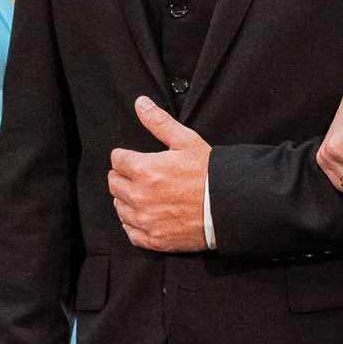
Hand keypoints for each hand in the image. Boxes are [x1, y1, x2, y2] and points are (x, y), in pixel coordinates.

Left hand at [110, 97, 210, 250]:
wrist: (229, 206)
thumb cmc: (209, 172)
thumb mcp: (186, 141)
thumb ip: (158, 122)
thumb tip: (140, 103)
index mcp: (144, 170)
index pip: (117, 160)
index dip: (125, 157)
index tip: (133, 158)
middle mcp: (139, 197)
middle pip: (114, 184)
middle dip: (123, 177)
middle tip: (139, 175)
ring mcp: (145, 220)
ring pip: (119, 207)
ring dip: (126, 199)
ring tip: (144, 194)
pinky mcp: (154, 239)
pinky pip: (130, 231)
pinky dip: (134, 223)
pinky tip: (145, 215)